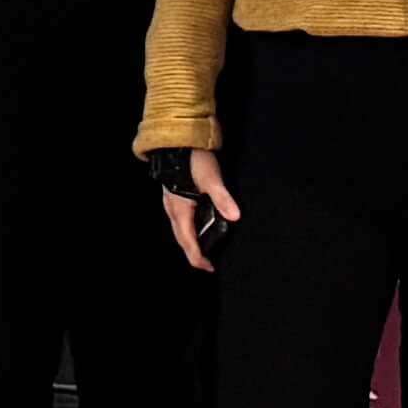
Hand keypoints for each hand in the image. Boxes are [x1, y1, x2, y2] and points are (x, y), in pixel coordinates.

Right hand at [159, 147, 236, 273]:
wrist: (177, 140)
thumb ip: (223, 198)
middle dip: (194, 254)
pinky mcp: (175, 196)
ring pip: (180, 230)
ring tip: (204, 249)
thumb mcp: (211, 178)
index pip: (188, 242)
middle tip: (208, 264)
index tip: (210, 268)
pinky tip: (198, 226)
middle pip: (182, 239)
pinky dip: (189, 230)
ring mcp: (171, 203)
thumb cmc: (192, 158)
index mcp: (180, 210)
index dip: (198, 257)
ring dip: (191, 242)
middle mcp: (172, 209)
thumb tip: (235, 216)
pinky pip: (180, 221)